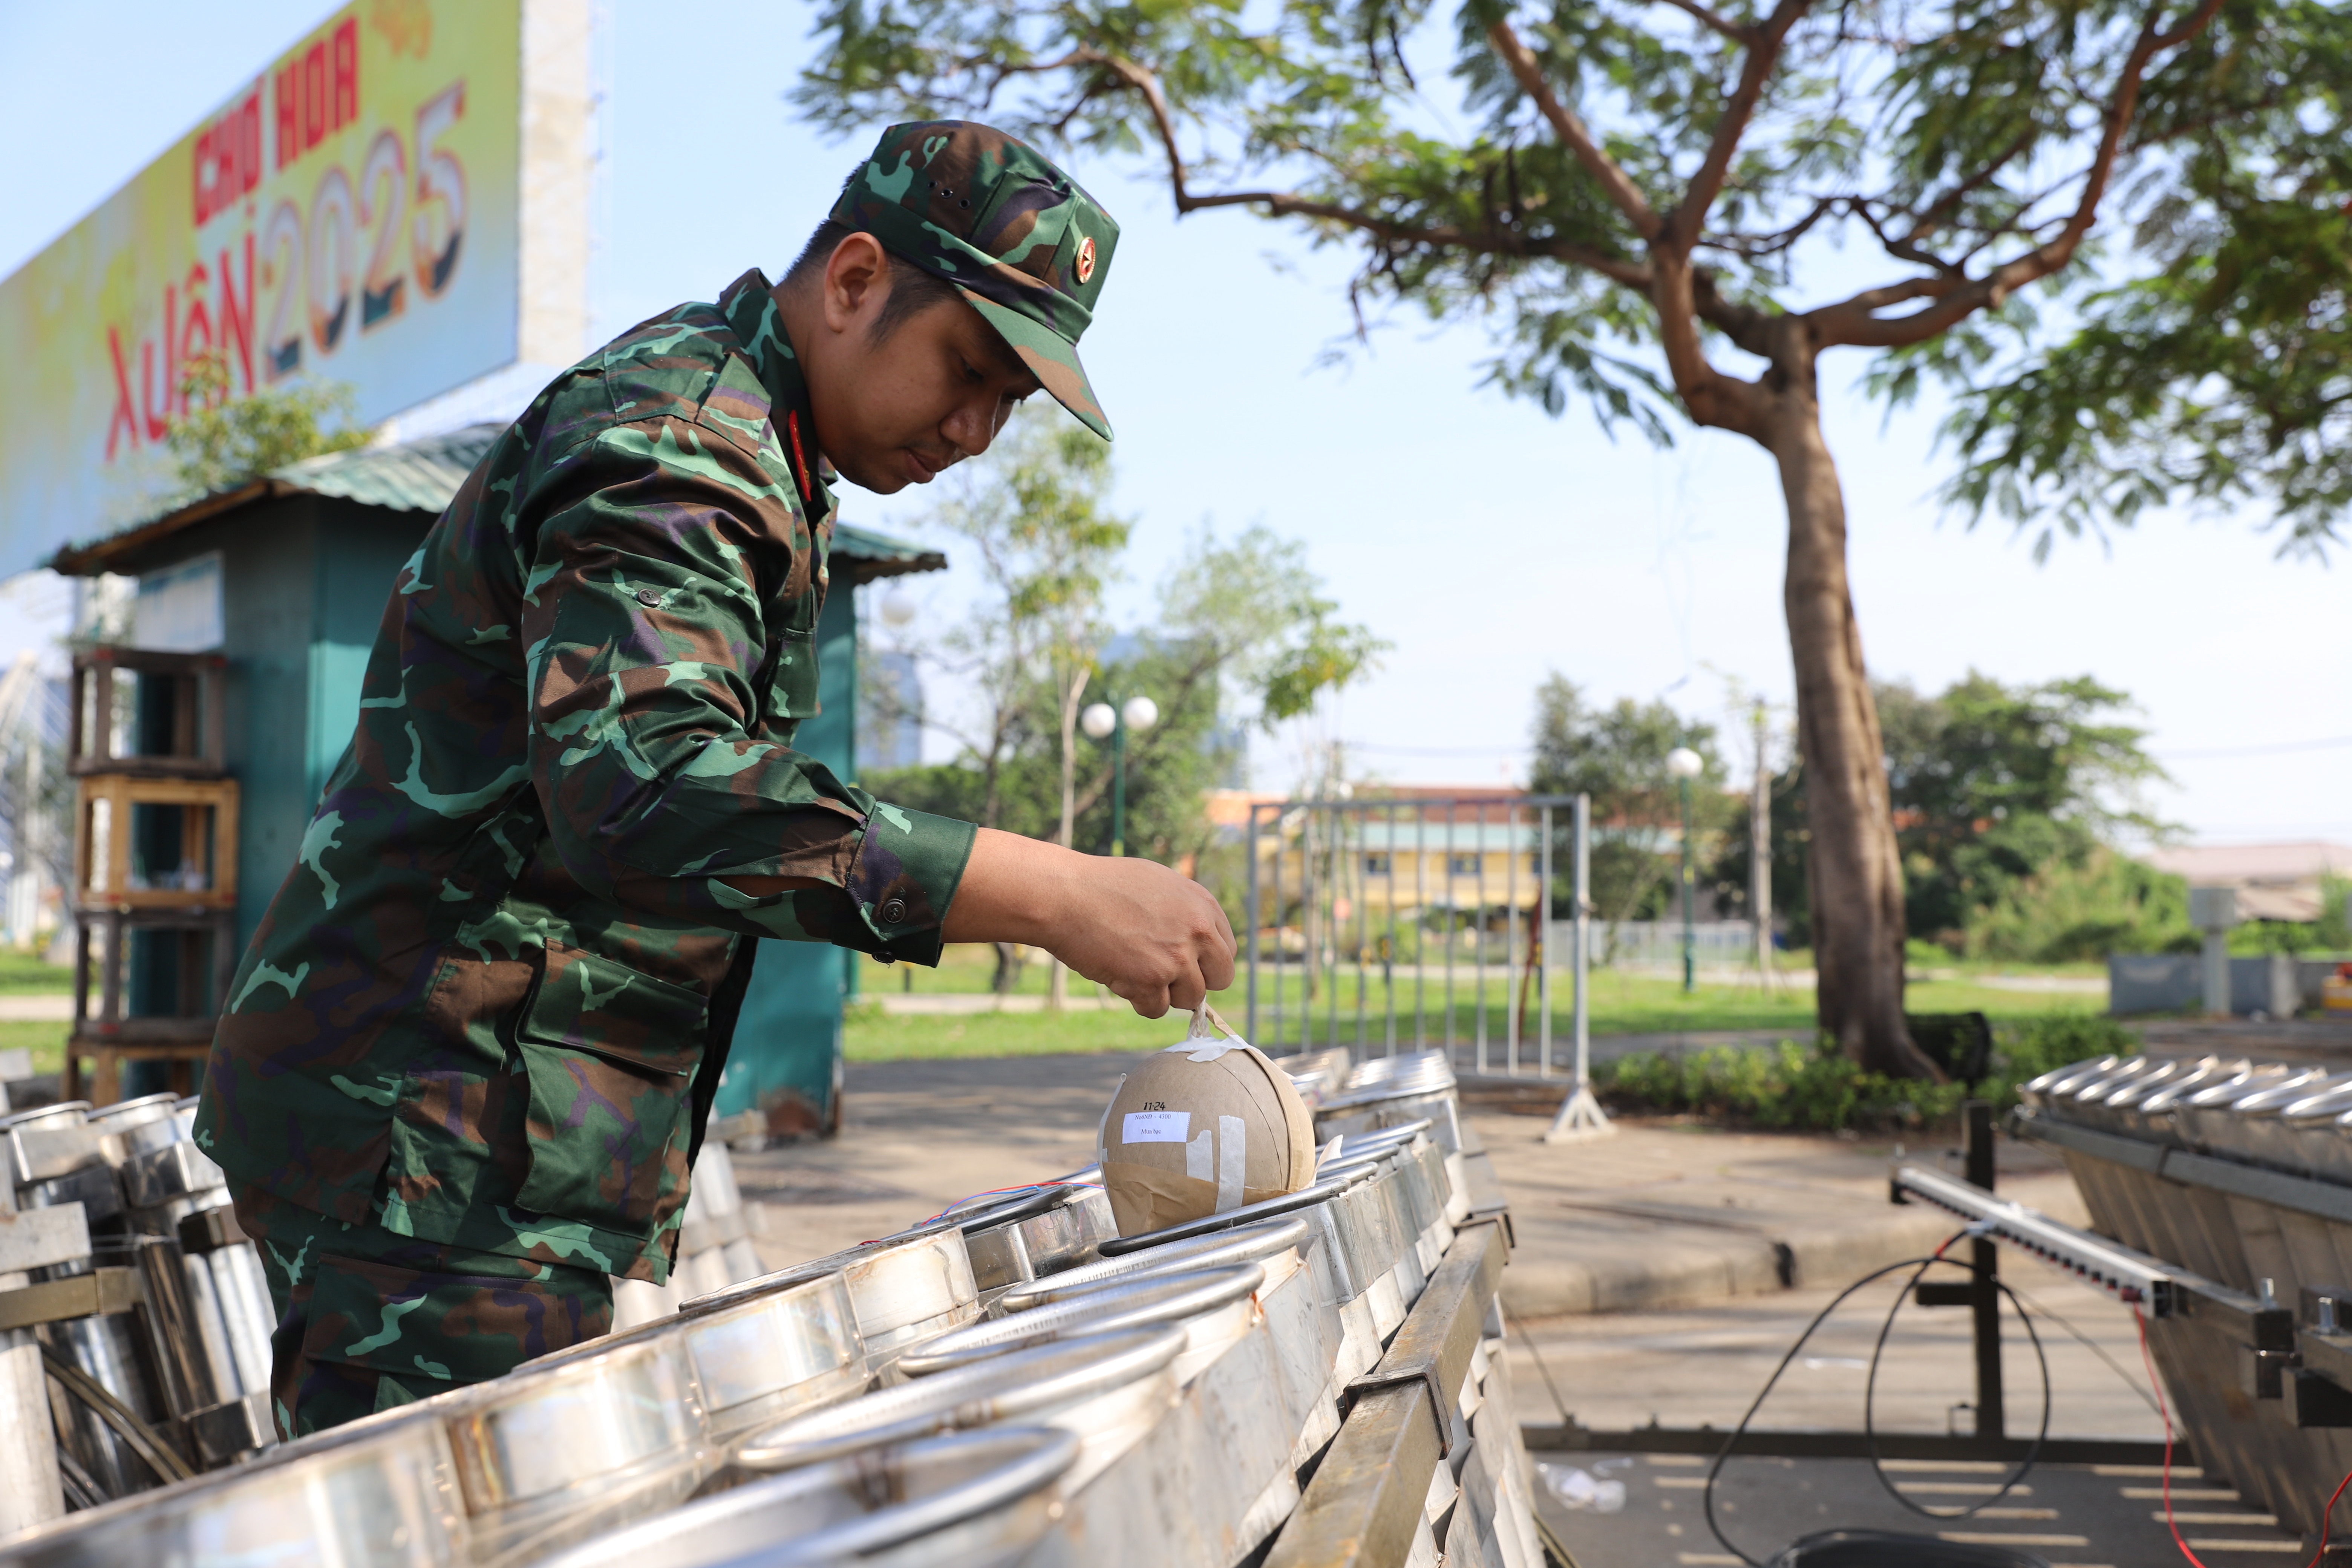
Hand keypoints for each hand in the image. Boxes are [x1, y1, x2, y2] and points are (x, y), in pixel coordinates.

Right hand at [942, 829, 1236, 1016]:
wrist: (1065, 895)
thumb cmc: (1102, 886)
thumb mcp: (1157, 884)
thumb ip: (1184, 912)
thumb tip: (1198, 942)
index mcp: (1203, 905)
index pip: (1226, 949)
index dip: (1204, 961)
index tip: (1184, 962)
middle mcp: (1198, 931)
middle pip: (1220, 979)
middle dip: (1194, 981)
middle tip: (1163, 975)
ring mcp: (1177, 958)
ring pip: (1190, 999)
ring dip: (1164, 993)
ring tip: (1133, 970)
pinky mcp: (1152, 981)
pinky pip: (1156, 1009)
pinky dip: (1137, 1000)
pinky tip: (1117, 975)